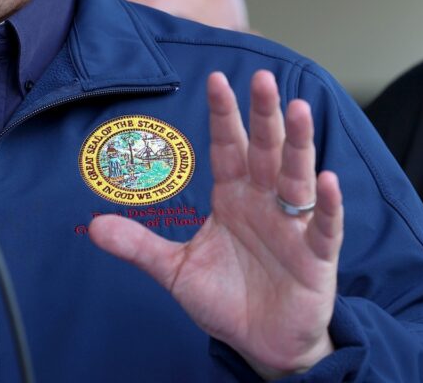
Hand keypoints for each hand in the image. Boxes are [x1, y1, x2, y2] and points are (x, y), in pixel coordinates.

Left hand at [88, 70, 342, 378]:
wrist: (260, 345)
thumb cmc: (224, 299)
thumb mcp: (175, 270)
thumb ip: (139, 246)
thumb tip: (94, 226)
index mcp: (233, 196)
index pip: (227, 147)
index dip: (223, 115)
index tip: (216, 80)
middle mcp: (265, 201)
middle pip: (265, 149)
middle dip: (263, 114)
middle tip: (263, 78)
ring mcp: (293, 226)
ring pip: (297, 176)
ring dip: (299, 144)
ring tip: (298, 109)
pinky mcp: (316, 256)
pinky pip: (324, 226)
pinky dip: (327, 204)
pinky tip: (328, 180)